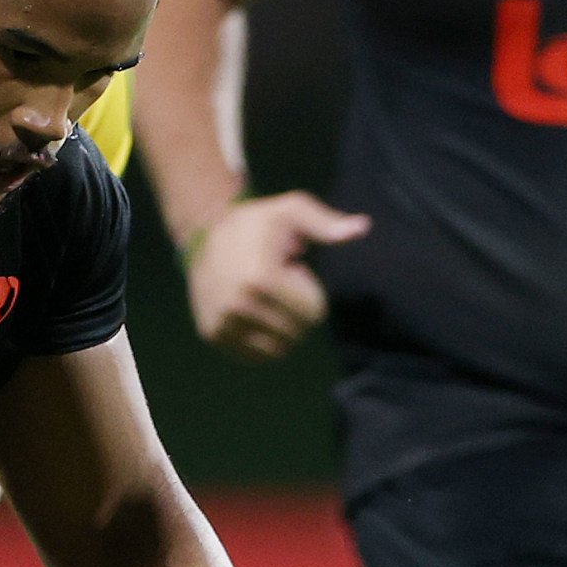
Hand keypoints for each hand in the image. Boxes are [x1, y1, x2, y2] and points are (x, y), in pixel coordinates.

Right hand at [183, 192, 367, 360]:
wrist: (204, 233)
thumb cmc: (258, 223)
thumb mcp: (291, 211)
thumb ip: (326, 223)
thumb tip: (362, 228)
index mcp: (261, 278)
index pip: (313, 314)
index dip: (309, 291)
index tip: (292, 271)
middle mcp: (238, 305)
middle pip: (297, 333)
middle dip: (296, 310)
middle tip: (277, 284)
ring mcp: (223, 322)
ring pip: (278, 349)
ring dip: (281, 327)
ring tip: (265, 297)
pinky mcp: (212, 334)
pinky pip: (255, 356)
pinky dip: (262, 340)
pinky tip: (253, 312)